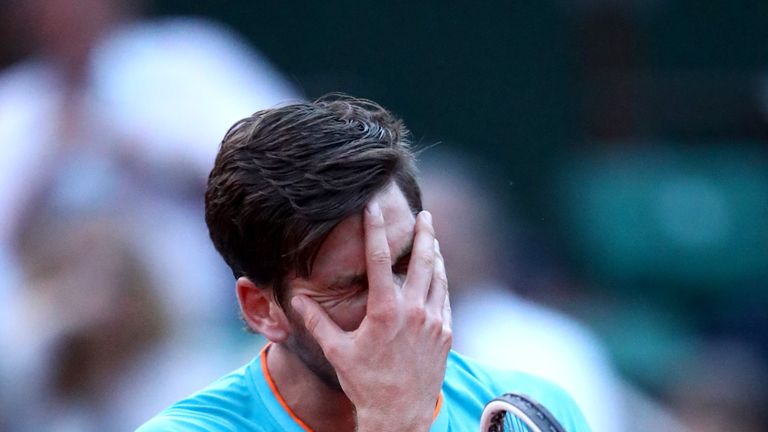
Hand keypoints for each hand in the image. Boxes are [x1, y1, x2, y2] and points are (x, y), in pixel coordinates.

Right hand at [291, 201, 451, 431]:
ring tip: (433, 237)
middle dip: (424, 234)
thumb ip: (317, 322)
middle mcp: (414, 311)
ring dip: (436, 254)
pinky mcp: (445, 333)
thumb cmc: (365, 383)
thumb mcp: (337, 351)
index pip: (379, 259)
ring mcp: (434, 322)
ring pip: (439, 277)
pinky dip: (441, 280)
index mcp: (385, 311)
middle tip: (425, 214)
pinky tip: (438, 272)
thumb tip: (297, 299)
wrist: (400, 414)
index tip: (374, 208)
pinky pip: (445, 298)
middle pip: (423, 260)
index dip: (375, 230)